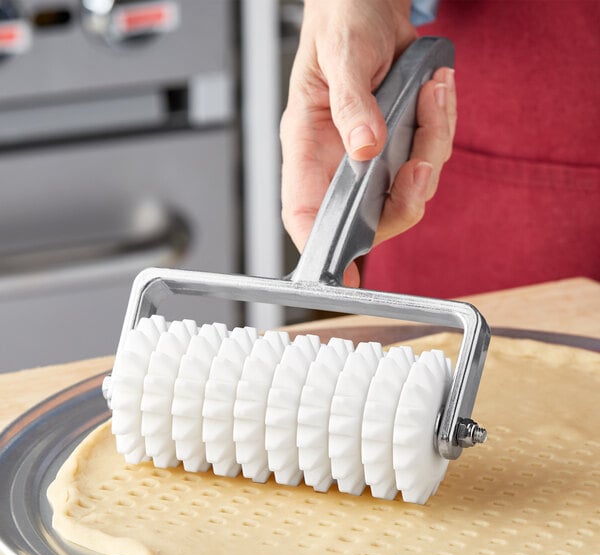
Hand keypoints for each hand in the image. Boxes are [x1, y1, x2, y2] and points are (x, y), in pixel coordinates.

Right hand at [280, 0, 456, 285]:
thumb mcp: (340, 56)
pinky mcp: (402, 144)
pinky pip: (431, 156)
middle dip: (405, 198)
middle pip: (369, 217)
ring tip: (432, 93)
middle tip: (421, 162)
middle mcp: (340, 163)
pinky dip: (442, 126)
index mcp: (308, 150)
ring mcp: (374, 158)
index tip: (347, 281)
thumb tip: (366, 150)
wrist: (368, 4)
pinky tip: (437, 90)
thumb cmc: (338, 24)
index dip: (323, 252)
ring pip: (410, 187)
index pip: (306, 215)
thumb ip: (350, 103)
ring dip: (433, 144)